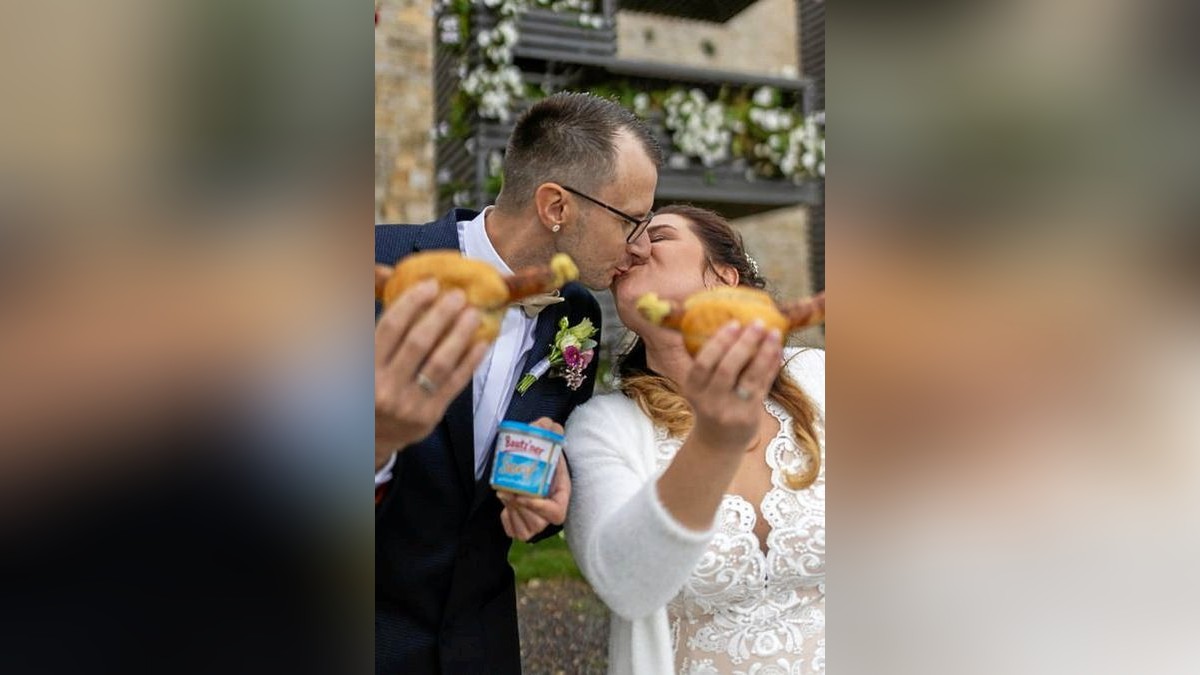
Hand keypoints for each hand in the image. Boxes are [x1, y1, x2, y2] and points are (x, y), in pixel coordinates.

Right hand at [375, 280, 489, 468]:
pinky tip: (482, 342)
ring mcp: (409, 403)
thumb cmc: (367, 389)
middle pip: (419, 342)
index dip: (412, 303)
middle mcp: (385, 386)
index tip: (431, 285)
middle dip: (441, 314)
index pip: (390, 328)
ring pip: (440, 362)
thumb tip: (388, 285)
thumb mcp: (355, 361)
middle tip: (458, 295)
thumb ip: (373, 330)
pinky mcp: (430, 416)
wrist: (369, 439)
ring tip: (473, 314)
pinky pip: (455, 384)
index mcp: (364, 368)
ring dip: (460, 334)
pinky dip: (470, 361)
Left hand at [497, 417, 570, 541]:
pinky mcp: (523, 529)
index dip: (539, 507)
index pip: (556, 513)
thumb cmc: (541, 458)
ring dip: (511, 512)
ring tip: (504, 494)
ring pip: (523, 529)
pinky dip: (506, 520)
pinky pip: (513, 531)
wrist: (532, 471)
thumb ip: (548, 431)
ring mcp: (537, 524)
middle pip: (536, 522)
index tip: (522, 496)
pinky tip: (505, 508)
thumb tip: (547, 423)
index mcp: (561, 497)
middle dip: (518, 508)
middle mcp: (550, 515)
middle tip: (504, 491)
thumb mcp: (547, 444)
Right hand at [683, 320, 783, 451]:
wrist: (718, 444)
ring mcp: (730, 410)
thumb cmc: (711, 406)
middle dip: (744, 343)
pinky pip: (763, 386)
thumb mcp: (701, 388)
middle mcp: (709, 401)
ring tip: (773, 334)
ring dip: (764, 353)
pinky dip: (771, 366)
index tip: (734, 323)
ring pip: (750, 377)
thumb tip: (737, 326)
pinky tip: (777, 351)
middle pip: (727, 368)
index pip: (703, 363)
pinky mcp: (749, 416)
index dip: (719, 342)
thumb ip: (712, 363)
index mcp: (692, 389)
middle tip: (757, 324)